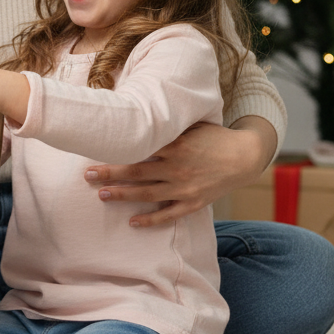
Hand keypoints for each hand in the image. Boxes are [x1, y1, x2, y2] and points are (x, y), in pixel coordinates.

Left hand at [84, 117, 273, 226]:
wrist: (245, 157)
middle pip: (137, 172)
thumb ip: (166, 123)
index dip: (116, 150)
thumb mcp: (190, 124)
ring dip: (123, 195)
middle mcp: (177, 167)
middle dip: (110, 174)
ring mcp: (185, 188)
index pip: (139, 148)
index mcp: (175, 145)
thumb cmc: (212, 136)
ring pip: (147, 194)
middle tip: (87, 175)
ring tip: (102, 195)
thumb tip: (137, 110)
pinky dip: (151, 220)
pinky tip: (132, 222)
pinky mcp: (193, 203)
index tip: (95, 148)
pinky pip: (169, 214)